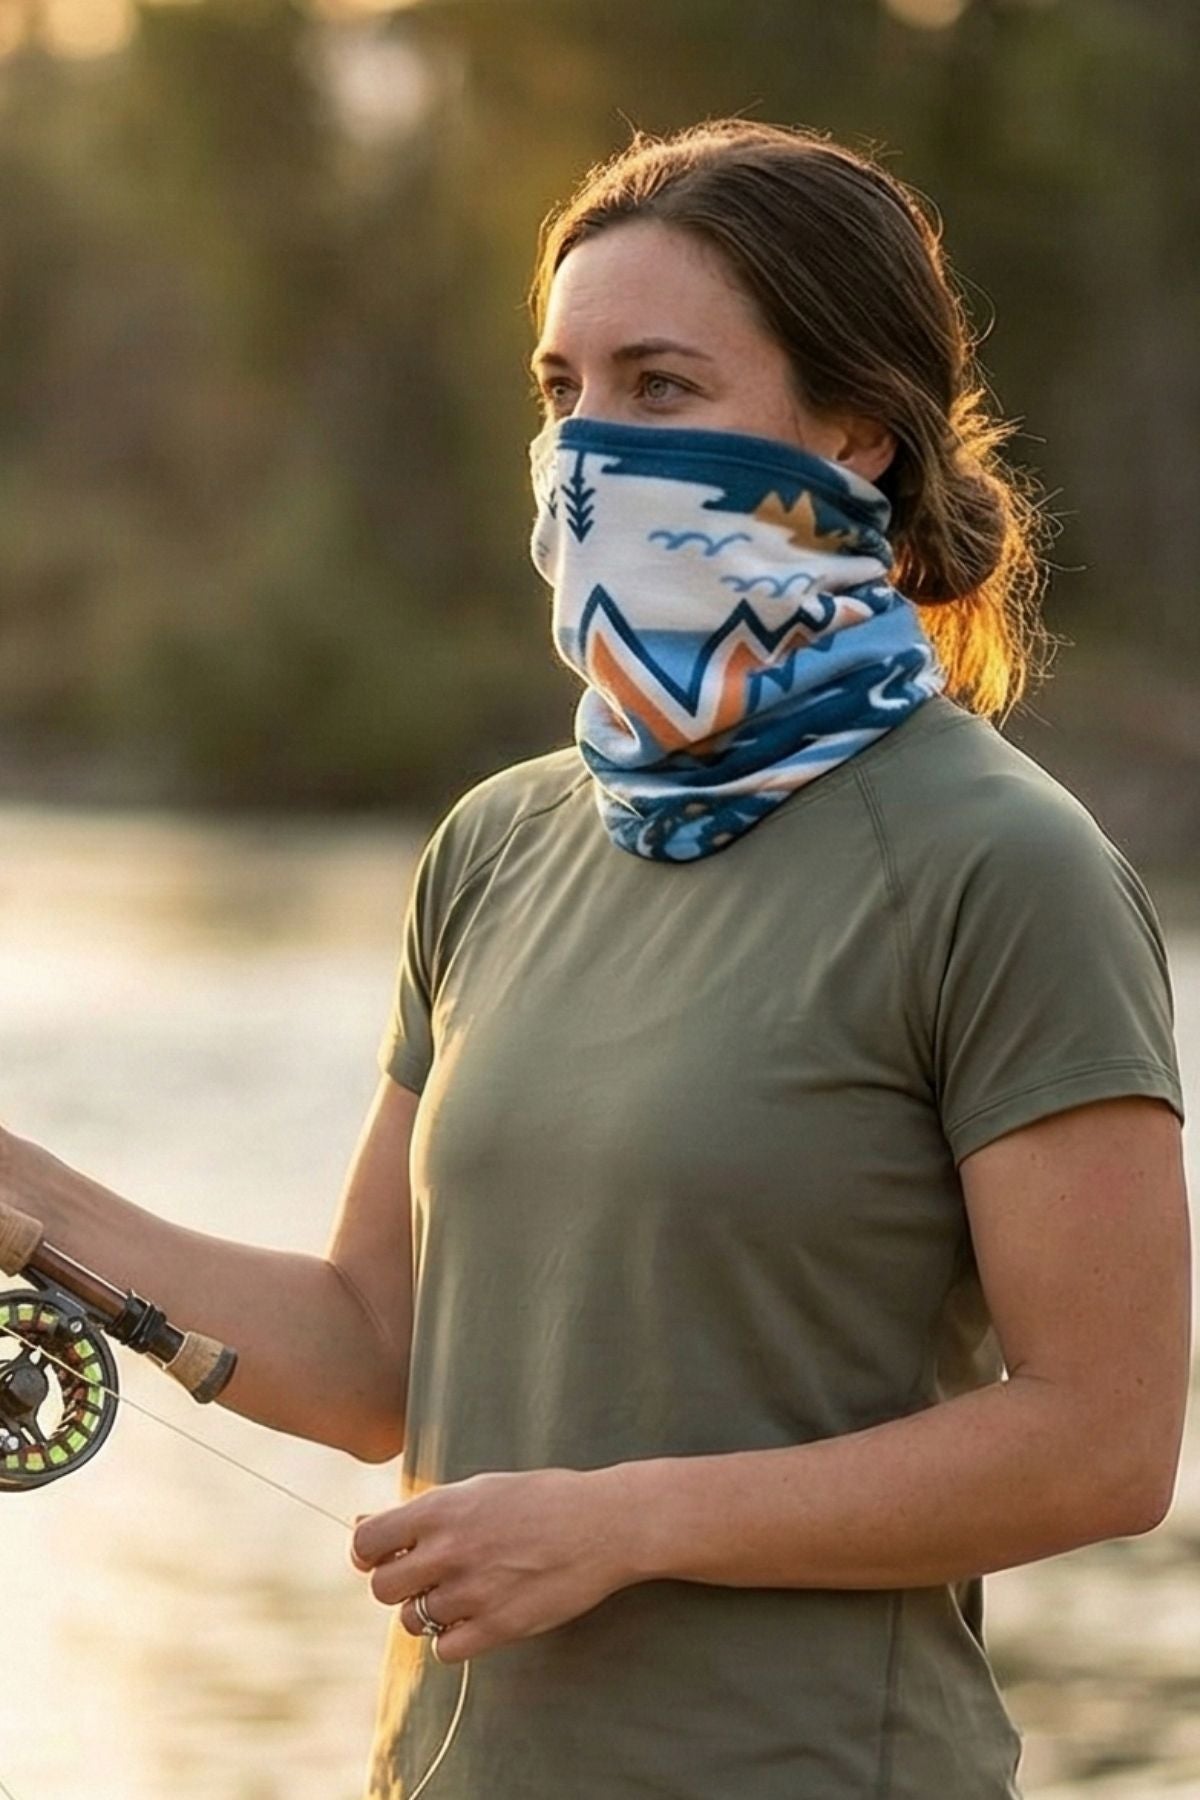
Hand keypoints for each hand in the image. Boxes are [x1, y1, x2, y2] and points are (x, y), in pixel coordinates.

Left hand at [349, 1464, 639, 1662]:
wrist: (604, 1523)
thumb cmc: (540, 1500)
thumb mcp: (478, 1490)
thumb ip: (420, 1511)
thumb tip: (360, 1524)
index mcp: (442, 1508)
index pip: (366, 1543)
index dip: (368, 1554)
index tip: (387, 1556)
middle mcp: (451, 1549)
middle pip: (381, 1589)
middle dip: (398, 1586)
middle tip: (426, 1578)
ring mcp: (474, 1590)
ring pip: (412, 1621)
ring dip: (429, 1613)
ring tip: (463, 1592)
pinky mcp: (499, 1625)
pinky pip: (445, 1650)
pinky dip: (453, 1639)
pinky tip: (476, 1617)